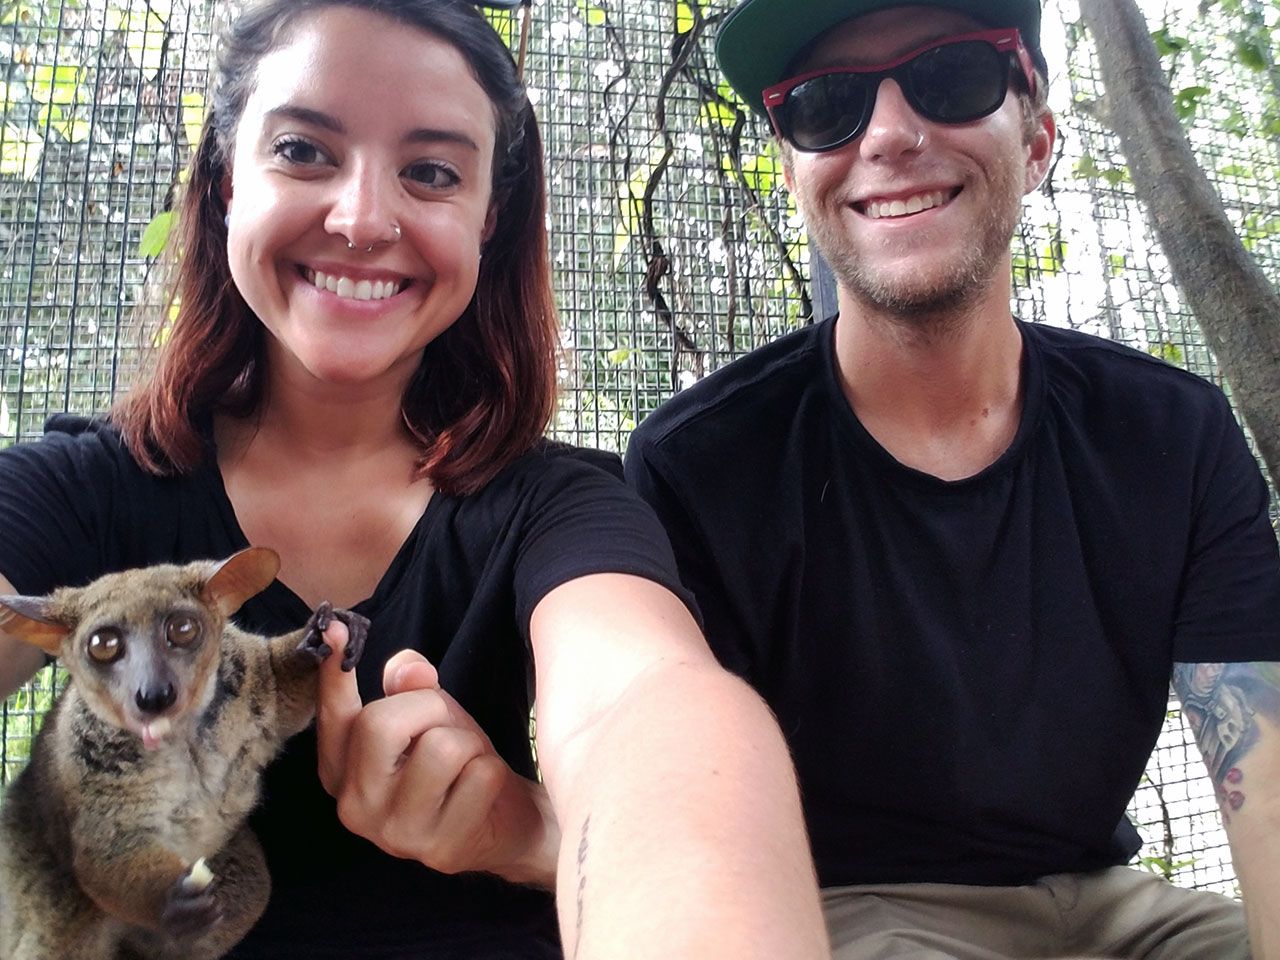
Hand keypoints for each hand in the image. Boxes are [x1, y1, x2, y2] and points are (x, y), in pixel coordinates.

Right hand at [314, 623, 558, 887]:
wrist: (505, 826)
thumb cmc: (455, 765)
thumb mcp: (430, 717)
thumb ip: (410, 688)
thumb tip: (407, 668)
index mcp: (341, 771)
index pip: (331, 718)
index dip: (332, 674)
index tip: (335, 627)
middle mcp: (354, 807)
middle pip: (381, 724)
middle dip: (429, 708)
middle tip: (446, 726)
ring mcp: (396, 835)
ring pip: (440, 748)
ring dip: (467, 742)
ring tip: (467, 763)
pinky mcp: (441, 848)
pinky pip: (479, 774)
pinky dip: (491, 771)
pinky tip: (484, 792)